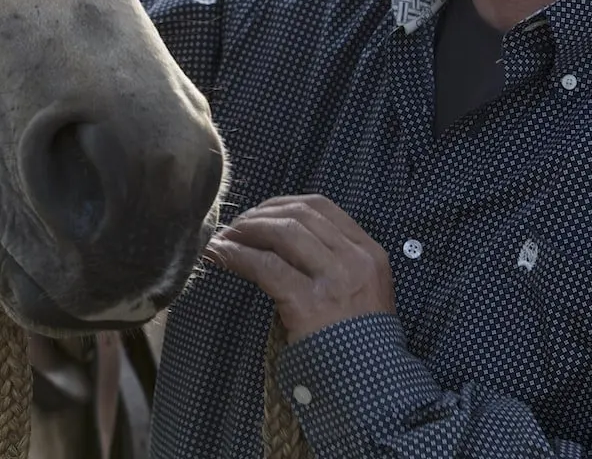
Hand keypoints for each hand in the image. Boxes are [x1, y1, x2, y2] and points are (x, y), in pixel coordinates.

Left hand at [203, 194, 394, 340]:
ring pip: (281, 233)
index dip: (284, 203)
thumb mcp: (364, 291)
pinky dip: (237, 256)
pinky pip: (265, 266)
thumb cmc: (360, 342)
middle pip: (298, 215)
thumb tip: (285, 238)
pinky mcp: (309, 303)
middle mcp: (355, 260)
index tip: (260, 212)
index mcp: (370, 252)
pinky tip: (220, 255)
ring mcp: (334, 281)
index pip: (322, 207)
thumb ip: (337, 262)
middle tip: (236, 227)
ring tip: (224, 239)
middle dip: (260, 215)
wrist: (371, 386)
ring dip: (246, 230)